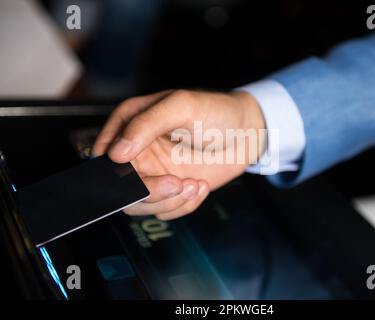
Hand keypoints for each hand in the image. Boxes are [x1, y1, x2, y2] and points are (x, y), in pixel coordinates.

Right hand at [92, 90, 264, 219]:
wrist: (247, 135)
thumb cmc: (217, 112)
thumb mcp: (181, 107)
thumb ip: (146, 125)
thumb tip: (115, 153)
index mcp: (129, 124)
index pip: (105, 156)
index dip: (117, 173)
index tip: (141, 177)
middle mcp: (137, 151)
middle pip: (121, 188)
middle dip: (150, 192)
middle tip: (176, 182)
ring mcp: (153, 173)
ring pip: (142, 205)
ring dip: (170, 200)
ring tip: (194, 183)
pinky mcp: (171, 189)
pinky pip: (165, 211)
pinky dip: (184, 205)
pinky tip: (199, 185)